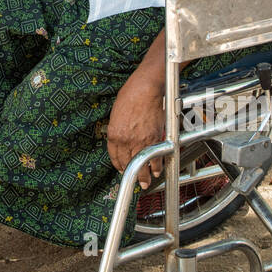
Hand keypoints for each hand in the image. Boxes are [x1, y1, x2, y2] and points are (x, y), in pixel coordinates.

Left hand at [106, 71, 166, 189]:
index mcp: (114, 134)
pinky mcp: (154, 139)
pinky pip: (155, 158)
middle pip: (127, 163)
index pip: (114, 156)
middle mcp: (125, 141)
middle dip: (131, 174)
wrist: (145, 89)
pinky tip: (157, 171)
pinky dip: (157, 166)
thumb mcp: (116, 114)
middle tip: (135, 180)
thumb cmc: (130, 96)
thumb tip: (122, 140)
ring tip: (146, 182)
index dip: (118, 165)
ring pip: (142, 165)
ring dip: (145, 176)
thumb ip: (118, 129)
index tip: (122, 168)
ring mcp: (140, 141)